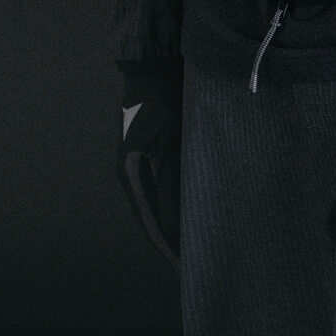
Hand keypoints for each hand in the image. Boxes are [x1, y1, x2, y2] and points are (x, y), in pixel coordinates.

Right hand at [118, 63, 182, 267]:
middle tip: (200, 262)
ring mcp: (143, 165)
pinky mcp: (156, 154)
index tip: (189, 271)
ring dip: (180, 223)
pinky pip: (168, 188)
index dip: (169, 250)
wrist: (155, 64)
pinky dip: (182, 203)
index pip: (152, 226)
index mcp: (131, 177)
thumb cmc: (162, 100)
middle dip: (176, 242)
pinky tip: (199, 208)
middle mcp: (134, 176)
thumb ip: (172, 186)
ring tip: (204, 241)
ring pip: (163, 205)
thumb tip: (176, 230)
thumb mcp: (170, 144)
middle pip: (156, 220)